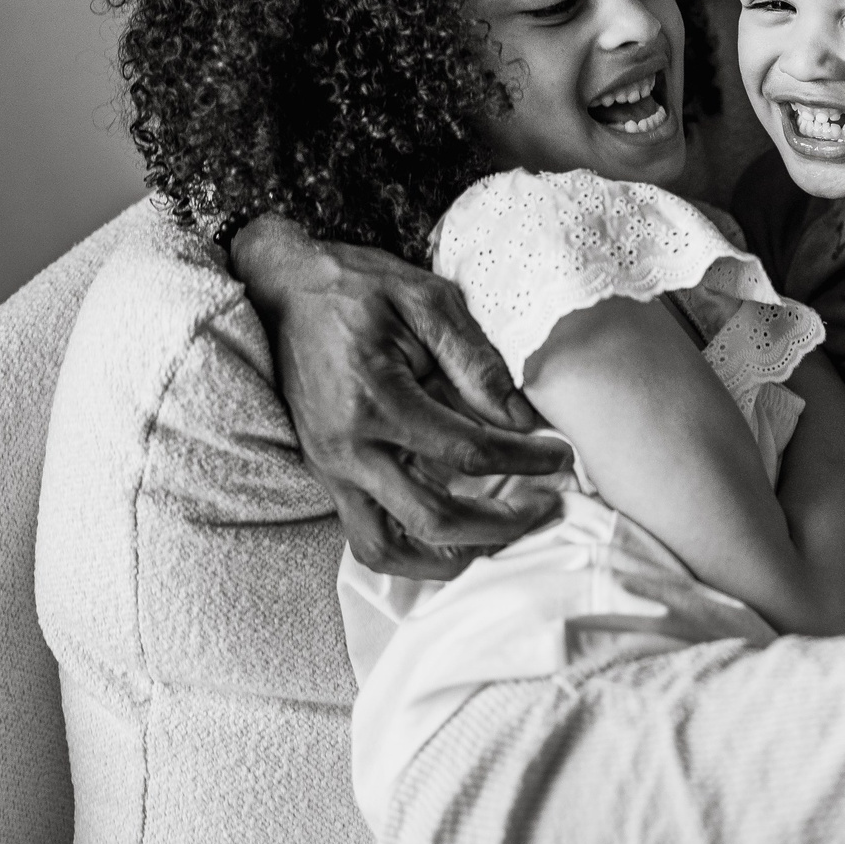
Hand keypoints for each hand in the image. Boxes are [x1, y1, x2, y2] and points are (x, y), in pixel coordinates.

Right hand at [232, 216, 567, 578]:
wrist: (283, 287)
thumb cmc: (359, 286)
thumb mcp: (427, 300)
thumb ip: (476, 362)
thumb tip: (523, 420)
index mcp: (377, 402)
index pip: (468, 454)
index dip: (525, 462)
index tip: (561, 457)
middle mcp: (347, 449)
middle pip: (434, 521)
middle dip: (502, 525)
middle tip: (547, 506)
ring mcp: (329, 469)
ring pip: (389, 550)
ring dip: (451, 557)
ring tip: (502, 535)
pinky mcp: (324, 475)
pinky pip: (366, 537)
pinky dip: (412, 550)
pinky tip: (454, 534)